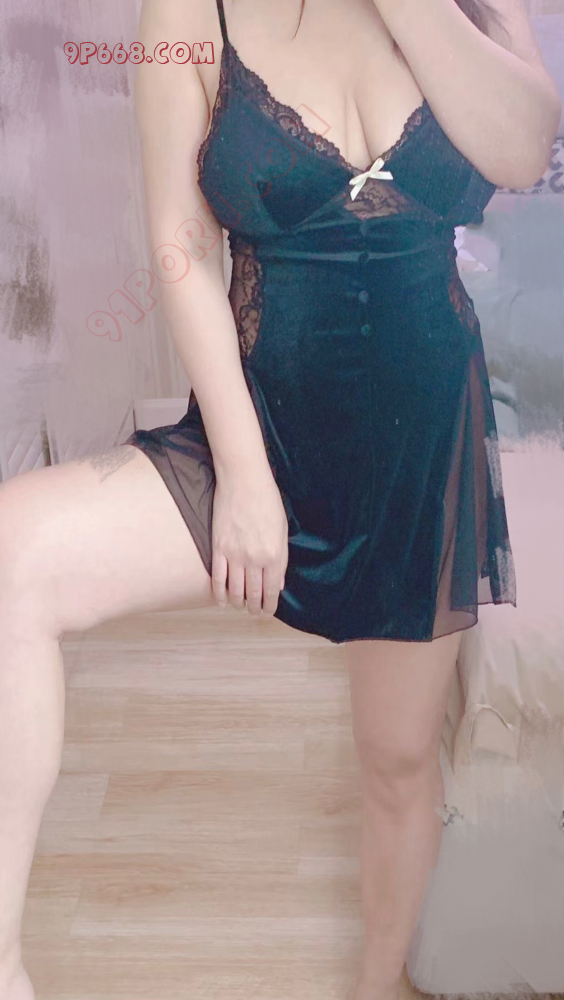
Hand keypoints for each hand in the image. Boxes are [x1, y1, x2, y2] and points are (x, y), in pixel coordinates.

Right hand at [211, 463, 288, 615]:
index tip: (268, 611)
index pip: (272, 590)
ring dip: (238, 603)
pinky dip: (219, 593)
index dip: (270, 605)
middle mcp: (255, 558)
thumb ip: (281, 559)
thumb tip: (278, 583)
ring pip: (235, 589)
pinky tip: (221, 601)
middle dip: (254, 608)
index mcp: (274, 554)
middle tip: (254, 613)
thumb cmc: (267, 501)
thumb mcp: (282, 530)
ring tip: (240, 607)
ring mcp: (234, 554)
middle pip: (253, 593)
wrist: (244, 481)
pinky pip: (217, 577)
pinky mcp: (218, 548)